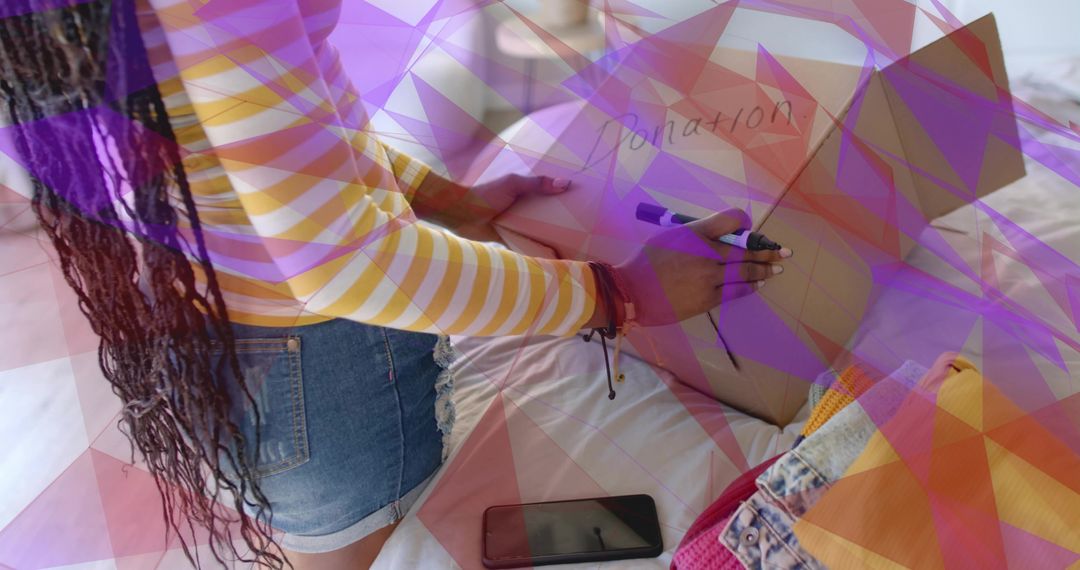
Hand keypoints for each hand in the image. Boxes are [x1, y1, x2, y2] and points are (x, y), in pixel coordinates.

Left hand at [418, 174, 570, 243]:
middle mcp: (522, 208)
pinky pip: (525, 246)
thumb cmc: (485, 195)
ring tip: (572, 245)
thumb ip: (537, 184)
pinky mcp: (507, 239)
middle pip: (546, 214)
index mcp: (524, 192)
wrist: (458, 214)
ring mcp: (515, 224)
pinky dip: (535, 250)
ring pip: (537, 231)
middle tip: (583, 228)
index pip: (549, 194)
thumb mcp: (512, 184)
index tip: (584, 203)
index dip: (564, 198)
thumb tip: (565, 183)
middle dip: (561, 220)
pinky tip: (551, 258)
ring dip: (549, 236)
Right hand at [590, 209, 791, 327]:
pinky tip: (757, 285)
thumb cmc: (646, 263)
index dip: (744, 222)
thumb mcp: (669, 237)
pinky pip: (735, 291)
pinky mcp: (707, 298)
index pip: (730, 220)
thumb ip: (696, 234)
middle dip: (767, 250)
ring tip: (775, 269)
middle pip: (745, 249)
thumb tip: (719, 237)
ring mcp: (708, 276)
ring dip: (763, 270)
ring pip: (744, 272)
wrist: (631, 292)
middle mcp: (705, 252)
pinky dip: (748, 287)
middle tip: (783, 252)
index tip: (750, 227)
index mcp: (694, 232)